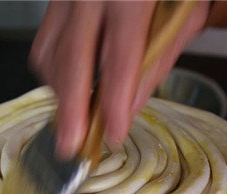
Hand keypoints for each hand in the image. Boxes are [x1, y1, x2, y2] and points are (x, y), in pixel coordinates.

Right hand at [30, 1, 209, 158]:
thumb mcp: (183, 14)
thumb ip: (159, 57)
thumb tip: (131, 105)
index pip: (119, 56)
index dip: (115, 100)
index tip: (113, 133)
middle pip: (72, 59)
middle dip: (70, 109)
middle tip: (70, 146)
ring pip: (50, 55)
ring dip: (61, 93)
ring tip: (77, 120)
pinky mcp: (53, 3)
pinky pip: (43, 45)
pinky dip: (53, 74)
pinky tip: (71, 88)